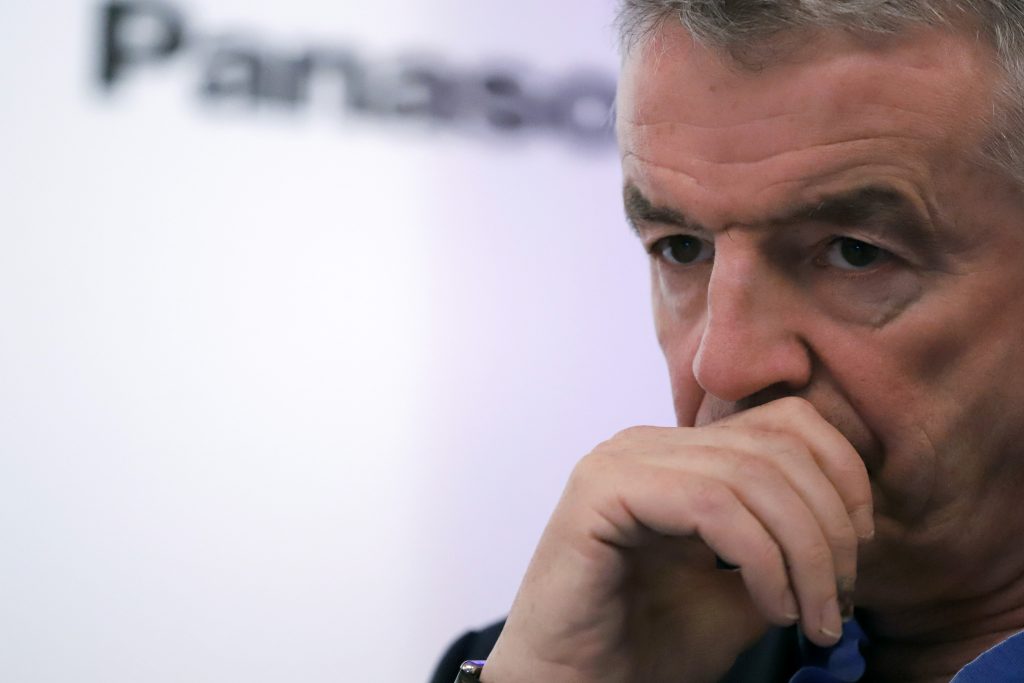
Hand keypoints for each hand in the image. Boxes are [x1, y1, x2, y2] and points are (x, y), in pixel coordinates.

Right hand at [482, 397, 873, 682]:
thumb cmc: (647, 646)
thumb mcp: (741, 593)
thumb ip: (783, 548)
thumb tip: (847, 529)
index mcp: (680, 454)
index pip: (785, 421)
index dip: (842, 476)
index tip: (858, 549)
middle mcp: (648, 444)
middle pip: (777, 446)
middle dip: (828, 527)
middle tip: (839, 602)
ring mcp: (622, 461)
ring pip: (751, 475)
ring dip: (802, 553)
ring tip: (813, 617)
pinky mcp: (602, 491)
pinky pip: (711, 505)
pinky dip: (762, 559)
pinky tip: (773, 608)